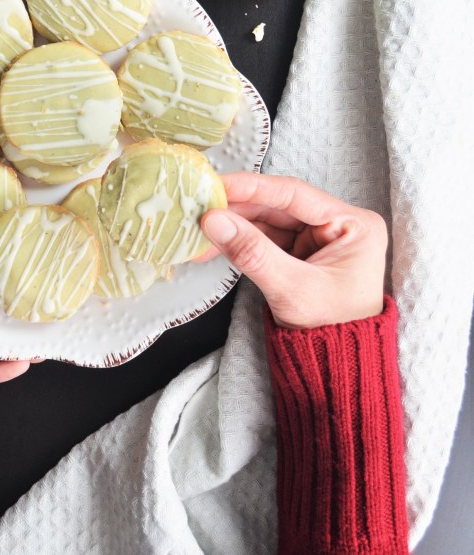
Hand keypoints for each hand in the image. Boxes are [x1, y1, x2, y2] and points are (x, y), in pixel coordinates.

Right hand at [199, 172, 386, 328]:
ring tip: (199, 230)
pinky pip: (265, 239)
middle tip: (200, 206)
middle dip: (237, 209)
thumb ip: (252, 252)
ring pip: (268, 222)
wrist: (338, 370)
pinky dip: (240, 241)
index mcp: (354, 225)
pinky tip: (214, 244)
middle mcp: (339, 225)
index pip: (296, 195)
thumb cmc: (331, 332)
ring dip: (233, 225)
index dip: (253, 188)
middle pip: (279, 207)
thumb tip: (213, 219)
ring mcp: (319, 239)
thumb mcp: (291, 290)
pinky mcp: (302, 254)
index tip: (219, 184)